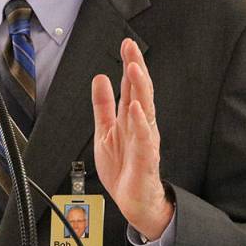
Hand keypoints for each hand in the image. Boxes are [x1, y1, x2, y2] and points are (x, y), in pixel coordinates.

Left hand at [91, 38, 173, 240]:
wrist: (134, 202)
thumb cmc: (124, 167)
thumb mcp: (106, 130)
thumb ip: (103, 105)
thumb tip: (100, 78)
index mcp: (131, 118)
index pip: (132, 86)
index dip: (130, 64)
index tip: (126, 43)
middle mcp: (140, 125)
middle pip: (140, 91)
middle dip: (136, 68)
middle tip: (131, 46)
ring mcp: (145, 141)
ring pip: (144, 110)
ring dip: (140, 88)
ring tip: (134, 68)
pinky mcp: (145, 159)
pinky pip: (144, 139)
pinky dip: (140, 123)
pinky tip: (135, 108)